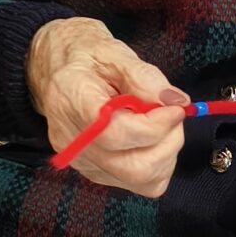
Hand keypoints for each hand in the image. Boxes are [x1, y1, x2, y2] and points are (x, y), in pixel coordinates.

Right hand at [27, 17, 187, 197]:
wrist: (58, 70)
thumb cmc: (87, 59)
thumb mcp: (114, 54)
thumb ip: (145, 77)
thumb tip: (177, 102)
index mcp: (72, 102)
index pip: (116, 135)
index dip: (155, 127)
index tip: (175, 108)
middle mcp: (73, 142)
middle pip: (132, 169)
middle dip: (167, 143)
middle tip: (171, 115)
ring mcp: (83, 162)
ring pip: (140, 181)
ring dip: (165, 154)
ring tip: (159, 123)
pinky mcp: (94, 172)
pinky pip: (137, 182)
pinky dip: (156, 163)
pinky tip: (149, 137)